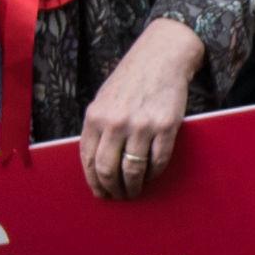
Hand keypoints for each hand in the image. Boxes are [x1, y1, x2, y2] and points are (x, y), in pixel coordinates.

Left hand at [79, 18, 203, 199]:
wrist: (161, 58)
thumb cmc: (131, 80)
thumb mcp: (104, 100)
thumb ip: (98, 128)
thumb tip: (97, 164)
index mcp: (95, 117)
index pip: (89, 160)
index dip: (94, 182)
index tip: (101, 193)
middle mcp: (115, 122)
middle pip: (108, 170)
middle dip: (112, 189)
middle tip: (119, 196)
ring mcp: (141, 125)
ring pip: (133, 170)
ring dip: (134, 186)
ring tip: (136, 190)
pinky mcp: (166, 127)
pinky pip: (158, 161)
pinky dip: (154, 173)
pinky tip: (152, 174)